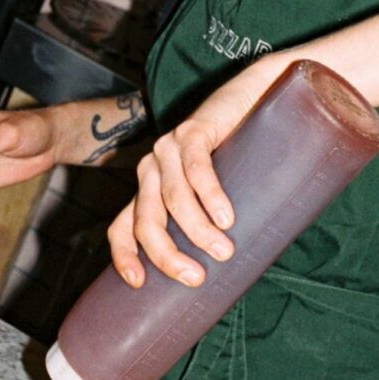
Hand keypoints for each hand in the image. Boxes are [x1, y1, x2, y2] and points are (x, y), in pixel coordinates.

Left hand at [107, 55, 287, 287]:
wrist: (256, 97)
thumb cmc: (240, 154)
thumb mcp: (214, 193)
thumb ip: (207, 220)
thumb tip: (223, 270)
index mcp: (149, 187)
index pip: (122, 226)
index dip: (125, 255)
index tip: (138, 283)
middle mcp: (151, 167)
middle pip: (145, 220)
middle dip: (167, 255)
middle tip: (196, 278)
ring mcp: (169, 147)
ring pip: (172, 198)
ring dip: (197, 230)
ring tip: (224, 251)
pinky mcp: (193, 130)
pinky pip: (196, 169)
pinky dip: (210, 196)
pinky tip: (226, 216)